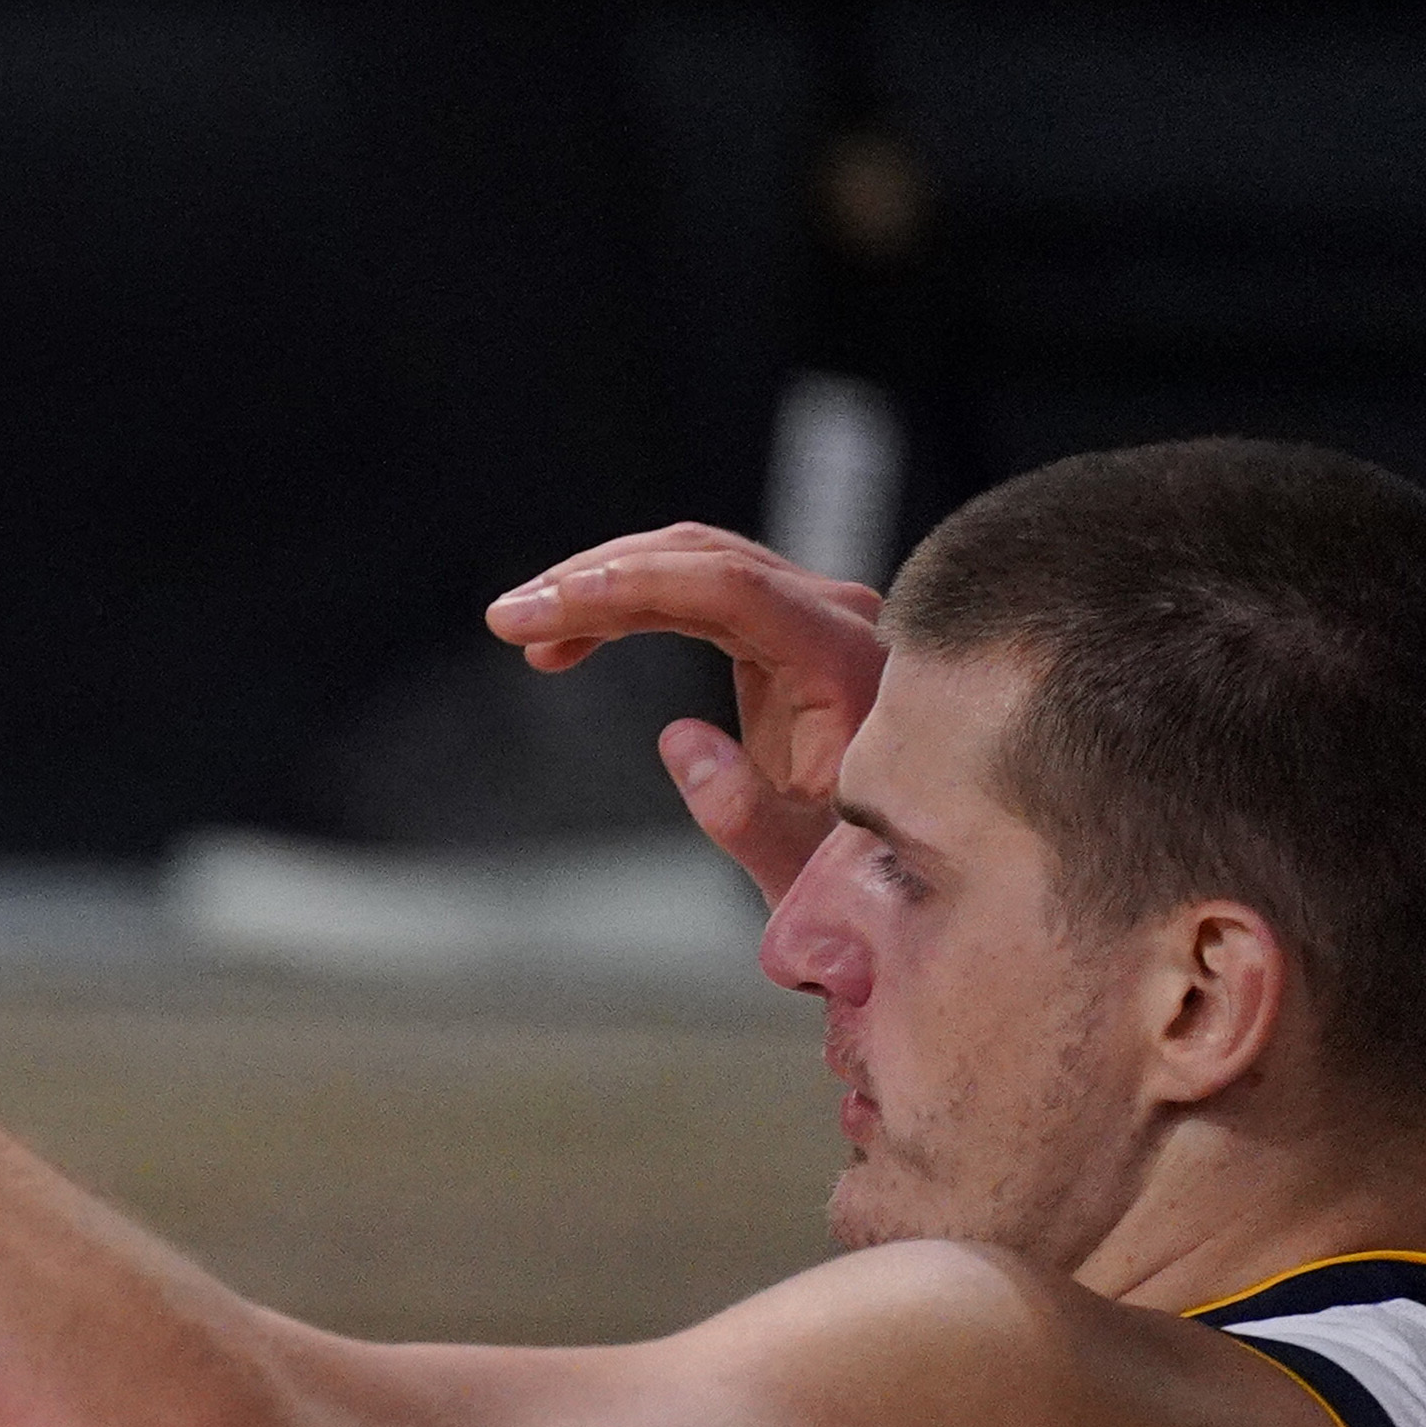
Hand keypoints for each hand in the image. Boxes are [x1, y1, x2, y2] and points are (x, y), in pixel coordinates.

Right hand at [487, 523, 885, 907]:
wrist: (915, 864)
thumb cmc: (862, 868)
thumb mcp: (800, 861)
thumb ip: (743, 810)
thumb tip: (679, 738)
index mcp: (844, 662)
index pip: (728, 588)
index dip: (630, 588)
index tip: (548, 609)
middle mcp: (835, 619)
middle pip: (702, 558)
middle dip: (598, 578)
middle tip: (510, 618)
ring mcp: (813, 619)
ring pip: (693, 564)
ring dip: (603, 586)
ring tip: (525, 630)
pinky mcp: (788, 634)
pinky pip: (699, 594)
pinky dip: (629, 607)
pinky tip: (571, 644)